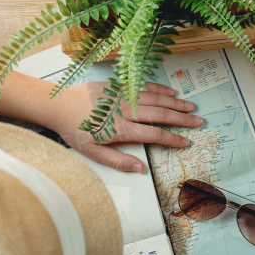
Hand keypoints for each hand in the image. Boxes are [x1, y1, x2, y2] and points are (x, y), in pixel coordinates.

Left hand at [47, 81, 201, 172]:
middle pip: (159, 114)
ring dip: (174, 103)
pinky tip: (171, 92)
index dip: (172, 139)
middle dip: (181, 119)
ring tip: (190, 107)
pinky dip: (159, 89)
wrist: (56, 104)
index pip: (153, 135)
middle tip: (198, 121)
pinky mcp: (118, 85)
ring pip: (154, 98)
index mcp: (120, 129)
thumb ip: (118, 161)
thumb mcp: (92, 152)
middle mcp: (125, 110)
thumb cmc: (73, 130)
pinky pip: (142, 86)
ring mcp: (122, 95)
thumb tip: (141, 169)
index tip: (186, 142)